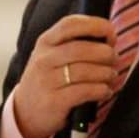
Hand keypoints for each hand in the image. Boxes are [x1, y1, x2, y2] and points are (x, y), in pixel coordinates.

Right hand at [10, 15, 117, 137]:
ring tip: (111, 75)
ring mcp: (47, 81)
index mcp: (45, 42)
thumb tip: (108, 38)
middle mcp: (44, 59)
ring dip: (106, 73)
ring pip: (85, 71)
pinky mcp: (54, 101)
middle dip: (105, 52)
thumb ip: (73, 44)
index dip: (95, 25)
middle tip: (113, 58)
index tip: (110, 33)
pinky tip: (105, 91)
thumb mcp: (51, 56)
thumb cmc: (46, 80)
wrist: (24, 112)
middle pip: (81, 49)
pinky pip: (85, 91)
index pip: (70, 24)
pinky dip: (101, 90)